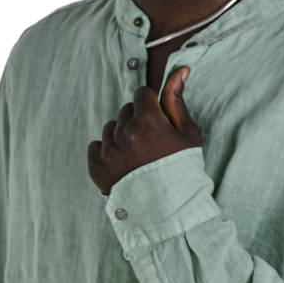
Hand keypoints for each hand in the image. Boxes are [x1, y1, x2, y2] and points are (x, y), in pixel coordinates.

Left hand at [88, 65, 201, 195]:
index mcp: (147, 120)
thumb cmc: (182, 171)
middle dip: (136, 122)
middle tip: (150, 145)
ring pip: (110, 129)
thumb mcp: (187, 134)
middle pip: (125, 111)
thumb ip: (177, 99)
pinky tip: (123, 165)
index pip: (141, 94)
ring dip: (121, 137)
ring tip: (137, 158)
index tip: (157, 123)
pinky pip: (95, 147)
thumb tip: (180, 70)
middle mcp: (123, 132)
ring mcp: (108, 151)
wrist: (169, 212)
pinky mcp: (96, 167)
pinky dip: (106, 153)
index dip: (151, 107)